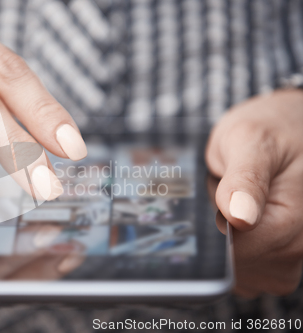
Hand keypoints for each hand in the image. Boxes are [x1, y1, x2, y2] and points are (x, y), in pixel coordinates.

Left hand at [206, 89, 302, 296]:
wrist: (287, 131)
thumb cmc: (271, 131)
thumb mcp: (251, 140)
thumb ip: (246, 179)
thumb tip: (240, 217)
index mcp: (293, 221)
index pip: (238, 252)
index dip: (212, 232)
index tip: (204, 205)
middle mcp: (296, 249)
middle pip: (234, 265)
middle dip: (215, 233)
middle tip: (219, 193)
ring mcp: (286, 260)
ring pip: (234, 272)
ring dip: (220, 241)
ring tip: (227, 204)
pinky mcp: (274, 263)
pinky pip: (238, 270)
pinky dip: (226, 247)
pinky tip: (229, 219)